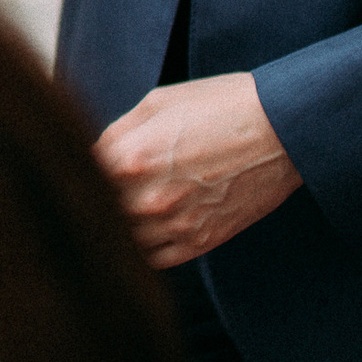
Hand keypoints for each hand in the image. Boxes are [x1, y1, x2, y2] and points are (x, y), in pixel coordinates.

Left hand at [95, 72, 301, 267]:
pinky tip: (144, 227)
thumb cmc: (219, 106)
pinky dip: (144, 247)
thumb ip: (118, 132)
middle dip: (93, 197)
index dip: (77, 167)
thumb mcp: (157, 103)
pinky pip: (157, 258)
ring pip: (124, 240)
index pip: (80, 174)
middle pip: (97, 211)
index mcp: (130, 158)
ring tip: (118, 207)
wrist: (284, 130)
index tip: (77, 163)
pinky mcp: (202, 241)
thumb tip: (94, 152)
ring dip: (116, 225)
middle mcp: (148, 198)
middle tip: (93, 187)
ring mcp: (176, 224)